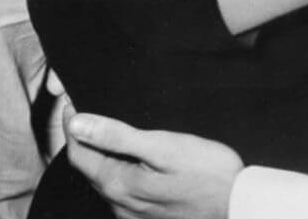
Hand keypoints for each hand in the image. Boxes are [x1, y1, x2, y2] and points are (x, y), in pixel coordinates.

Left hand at [66, 114, 242, 218]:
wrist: (236, 204)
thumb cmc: (204, 171)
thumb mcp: (161, 145)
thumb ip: (116, 135)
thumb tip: (77, 123)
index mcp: (117, 183)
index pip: (78, 154)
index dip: (72, 126)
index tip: (71, 101)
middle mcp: (118, 204)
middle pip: (88, 168)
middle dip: (83, 139)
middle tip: (85, 109)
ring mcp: (132, 214)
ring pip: (104, 180)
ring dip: (99, 155)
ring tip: (105, 128)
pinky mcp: (147, 217)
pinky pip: (120, 190)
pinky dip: (115, 169)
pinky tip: (130, 157)